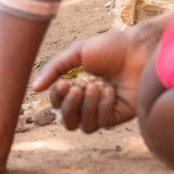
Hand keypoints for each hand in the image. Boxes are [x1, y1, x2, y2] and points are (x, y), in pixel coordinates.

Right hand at [30, 26, 155, 133]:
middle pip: (69, 122)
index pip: (58, 104)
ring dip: (87, 107)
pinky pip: (104, 122)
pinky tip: (110, 91)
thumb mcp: (78, 52)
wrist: (138, 48)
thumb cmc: (110, 46)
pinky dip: (103, 106)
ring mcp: (104, 110)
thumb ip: (55, 68)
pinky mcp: (120, 115)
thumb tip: (35, 88)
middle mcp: (89, 101)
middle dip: (69, 107)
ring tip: (97, 86)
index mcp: (76, 86)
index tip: (64, 84)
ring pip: (85, 126)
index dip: (58, 98)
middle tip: (78, 88)